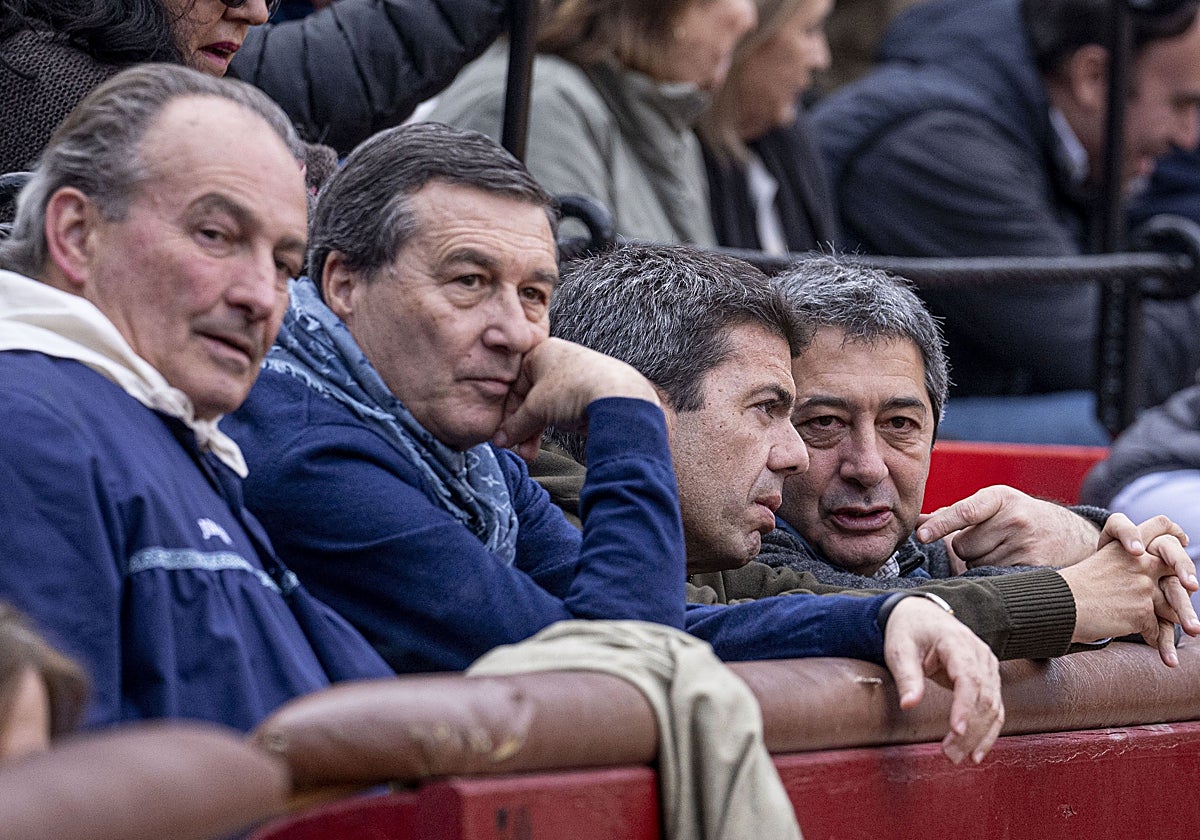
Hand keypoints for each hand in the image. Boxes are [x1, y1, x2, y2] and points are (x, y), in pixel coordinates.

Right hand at [492, 338, 659, 459]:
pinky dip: (558, 425)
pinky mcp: (593, 392)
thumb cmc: (573, 390)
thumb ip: (515, 425)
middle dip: (524, 426)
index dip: (508, 412)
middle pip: (532, 397)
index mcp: (543, 351)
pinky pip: (567, 410)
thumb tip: (500, 439)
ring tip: (531, 452)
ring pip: (550, 405)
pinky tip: (555, 439)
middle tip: (517, 447)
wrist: (618, 397)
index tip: (503, 434)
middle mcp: (561, 359)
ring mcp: (578, 376)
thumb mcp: (536, 409)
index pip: (515, 384)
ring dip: (538, 430)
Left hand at [883, 598, 1003, 763]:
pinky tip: (977, 751)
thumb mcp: (899, 649)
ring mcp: (987, 666)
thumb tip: (908, 705)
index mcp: (957, 642)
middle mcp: (979, 654)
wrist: (920, 615)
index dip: (965, 706)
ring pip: (993, 706)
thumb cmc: (909, 630)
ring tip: (959, 758)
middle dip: (970, 729)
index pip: (969, 677)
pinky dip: (987, 731)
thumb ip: (907, 676)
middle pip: (984, 697)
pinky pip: (994, 708)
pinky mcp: (987, 678)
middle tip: (950, 754)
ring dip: (979, 736)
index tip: (956, 730)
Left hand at [916, 485, 1101, 569]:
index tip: (921, 535)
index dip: (940, 524)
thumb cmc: (1019, 518)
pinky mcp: (1034, 566)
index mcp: (999, 497)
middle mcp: (1014, 518)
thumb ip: (954, 514)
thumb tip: (915, 522)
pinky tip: (1012, 563)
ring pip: (976, 565)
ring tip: (1004, 551)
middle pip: (963, 546)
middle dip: (968, 548)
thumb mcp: (992, 505)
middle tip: (991, 541)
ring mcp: (1026, 543)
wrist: (1072, 535)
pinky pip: (994, 577)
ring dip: (982, 563)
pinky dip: (995, 574)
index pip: (965, 511)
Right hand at [1059, 514, 1199, 666]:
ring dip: (1183, 619)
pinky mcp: (1142, 611)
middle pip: (1177, 564)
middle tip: (1193, 588)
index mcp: (1126, 547)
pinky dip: (1157, 640)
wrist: (1060, 606)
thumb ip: (1127, 566)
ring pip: (1174, 604)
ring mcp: (1143, 586)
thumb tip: (1153, 583)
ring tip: (1194, 631)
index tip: (1181, 540)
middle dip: (1188, 578)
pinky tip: (1157, 650)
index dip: (1172, 533)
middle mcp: (1139, 562)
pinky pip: (1157, 628)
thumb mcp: (1100, 565)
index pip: (1158, 526)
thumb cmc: (1074, 590)